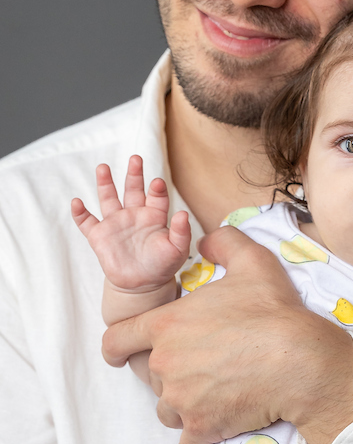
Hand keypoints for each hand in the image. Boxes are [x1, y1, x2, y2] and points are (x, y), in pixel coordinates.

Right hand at [71, 156, 190, 291]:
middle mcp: (134, 214)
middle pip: (133, 189)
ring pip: (109, 198)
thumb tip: (184, 214)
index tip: (157, 183)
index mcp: (154, 215)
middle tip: (136, 159)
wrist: (142, 285)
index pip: (156, 197)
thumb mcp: (177, 250)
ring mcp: (116, 223)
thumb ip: (181, 232)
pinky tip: (77, 202)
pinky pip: (87, 222)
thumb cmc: (162, 265)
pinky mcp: (100, 236)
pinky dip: (80, 213)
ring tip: (103, 167)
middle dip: (134, 174)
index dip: (157, 190)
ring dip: (105, 183)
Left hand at [101, 225, 352, 443]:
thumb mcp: (251, 262)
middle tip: (203, 365)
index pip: (118, 339)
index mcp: (167, 326)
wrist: (300, 362)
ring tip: (212, 395)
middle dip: (171, 372)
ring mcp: (182, 400)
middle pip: (150, 376)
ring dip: (182, 405)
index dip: (116, 346)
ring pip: (168, 408)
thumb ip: (223, 243)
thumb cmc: (275, 312)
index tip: (118, 353)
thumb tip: (207, 240)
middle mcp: (165, 365)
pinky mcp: (203, 427)